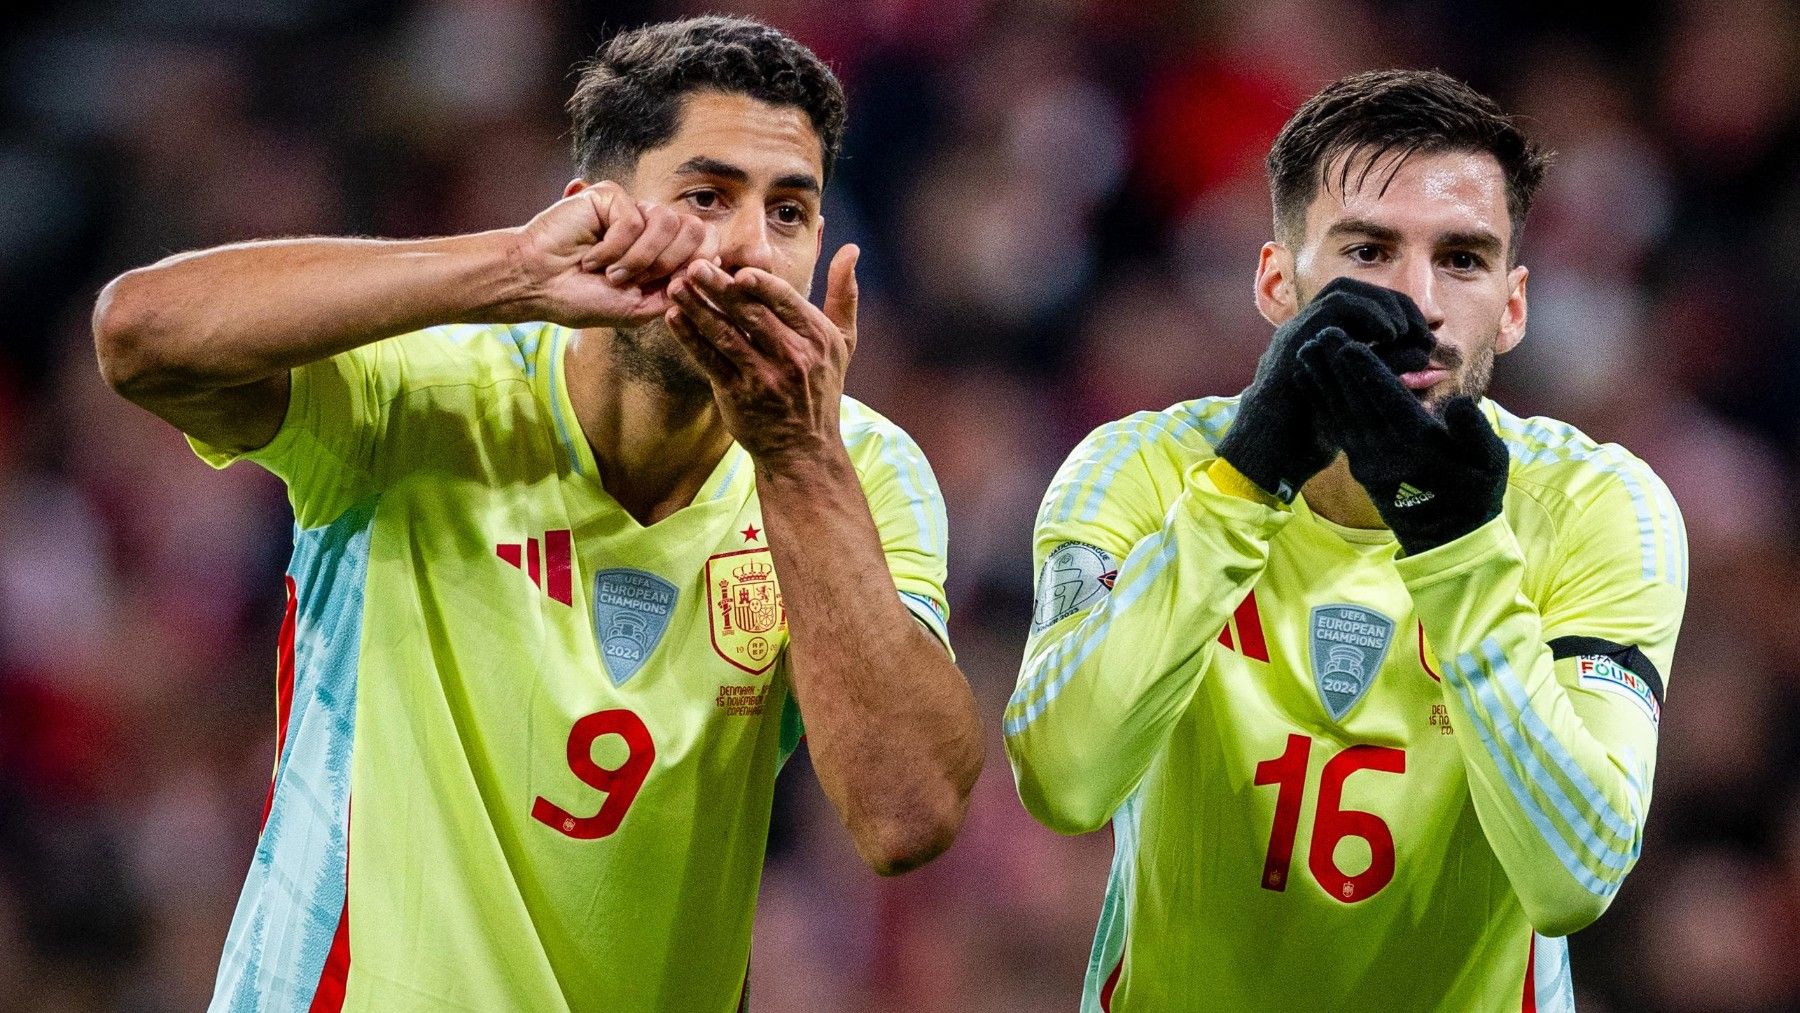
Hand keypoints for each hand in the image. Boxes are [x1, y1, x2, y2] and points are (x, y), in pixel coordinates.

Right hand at [509, 182, 717, 327]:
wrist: (538, 286)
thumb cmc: (582, 299)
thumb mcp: (639, 308)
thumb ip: (677, 290)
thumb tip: (712, 264)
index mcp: (665, 254)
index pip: (708, 244)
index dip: (700, 264)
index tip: (674, 286)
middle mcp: (653, 229)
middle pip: (696, 230)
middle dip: (666, 264)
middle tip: (632, 282)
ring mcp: (633, 210)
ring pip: (667, 223)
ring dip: (638, 259)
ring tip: (611, 273)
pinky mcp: (611, 197)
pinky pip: (633, 220)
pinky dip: (613, 249)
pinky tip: (591, 257)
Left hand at [664, 245, 858, 465]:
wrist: (804, 447)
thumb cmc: (822, 386)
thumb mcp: (843, 341)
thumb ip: (844, 295)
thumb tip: (851, 250)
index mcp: (817, 337)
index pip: (786, 301)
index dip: (761, 284)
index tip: (739, 269)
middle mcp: (793, 356)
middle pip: (751, 314)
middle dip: (720, 288)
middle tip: (696, 266)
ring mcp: (764, 377)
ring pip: (725, 335)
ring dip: (698, 308)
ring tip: (676, 286)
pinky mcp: (737, 395)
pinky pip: (709, 361)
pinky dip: (690, 339)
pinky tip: (673, 318)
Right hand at [1214, 276, 1435, 501]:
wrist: (1276, 451)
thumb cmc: (1319, 429)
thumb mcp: (1363, 392)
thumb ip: (1388, 369)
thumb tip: (1423, 353)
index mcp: (1320, 337)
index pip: (1361, 301)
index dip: (1396, 310)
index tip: (1423, 334)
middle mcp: (1306, 328)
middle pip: (1354, 289)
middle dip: (1394, 303)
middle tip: (1421, 329)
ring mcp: (1297, 330)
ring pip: (1342, 291)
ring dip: (1381, 305)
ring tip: (1404, 331)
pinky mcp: (1294, 340)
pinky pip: (1333, 309)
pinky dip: (1367, 313)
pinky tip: (1389, 335)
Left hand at [1297, 327, 1507, 554]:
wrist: (1447, 539)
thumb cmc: (1475, 493)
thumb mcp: (1490, 464)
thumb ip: (1476, 433)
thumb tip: (1461, 402)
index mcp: (1419, 446)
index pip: (1388, 403)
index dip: (1367, 373)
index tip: (1348, 346)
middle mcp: (1386, 453)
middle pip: (1356, 403)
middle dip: (1337, 368)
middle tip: (1319, 333)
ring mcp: (1368, 461)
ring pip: (1341, 414)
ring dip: (1323, 382)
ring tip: (1306, 351)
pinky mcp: (1359, 467)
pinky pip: (1337, 429)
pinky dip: (1323, 404)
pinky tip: (1310, 384)